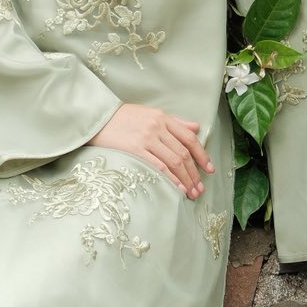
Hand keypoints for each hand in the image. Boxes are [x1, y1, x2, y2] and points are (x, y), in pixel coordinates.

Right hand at [89, 102, 214, 198]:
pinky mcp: (135, 149)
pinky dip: (171, 179)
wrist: (97, 117)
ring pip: (174, 161)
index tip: (209, 169)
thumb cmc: (123, 117)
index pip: (189, 138)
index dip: (202, 155)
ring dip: (186, 179)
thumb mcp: (151, 114)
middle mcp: (158, 127)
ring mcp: (147, 138)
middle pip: (183, 153)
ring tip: (192, 193)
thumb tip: (196, 128)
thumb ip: (175, 122)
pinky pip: (158, 166)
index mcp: (163, 118)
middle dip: (195, 173)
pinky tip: (178, 189)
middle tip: (200, 189)